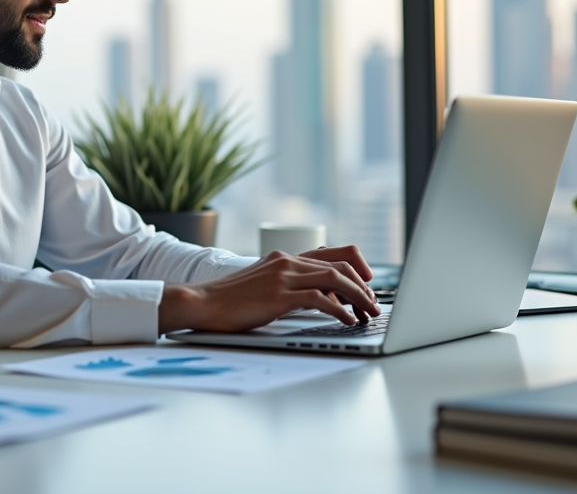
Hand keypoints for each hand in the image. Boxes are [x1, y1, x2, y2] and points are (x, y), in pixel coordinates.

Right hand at [157, 245, 380, 334]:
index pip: (332, 254)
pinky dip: (339, 310)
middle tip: (373, 305)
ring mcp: (283, 276)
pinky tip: (347, 321)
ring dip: (358, 296)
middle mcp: (287, 261)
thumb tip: (319, 298)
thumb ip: (289, 284)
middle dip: (364, 286)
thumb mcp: (264, 284)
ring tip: (368, 313)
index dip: (357, 268)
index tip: (367, 285)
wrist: (202, 302)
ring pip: (335, 279)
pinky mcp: (278, 295)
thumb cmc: (231, 300)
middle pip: (340, 265)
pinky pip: (319, 299)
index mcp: (284, 257)